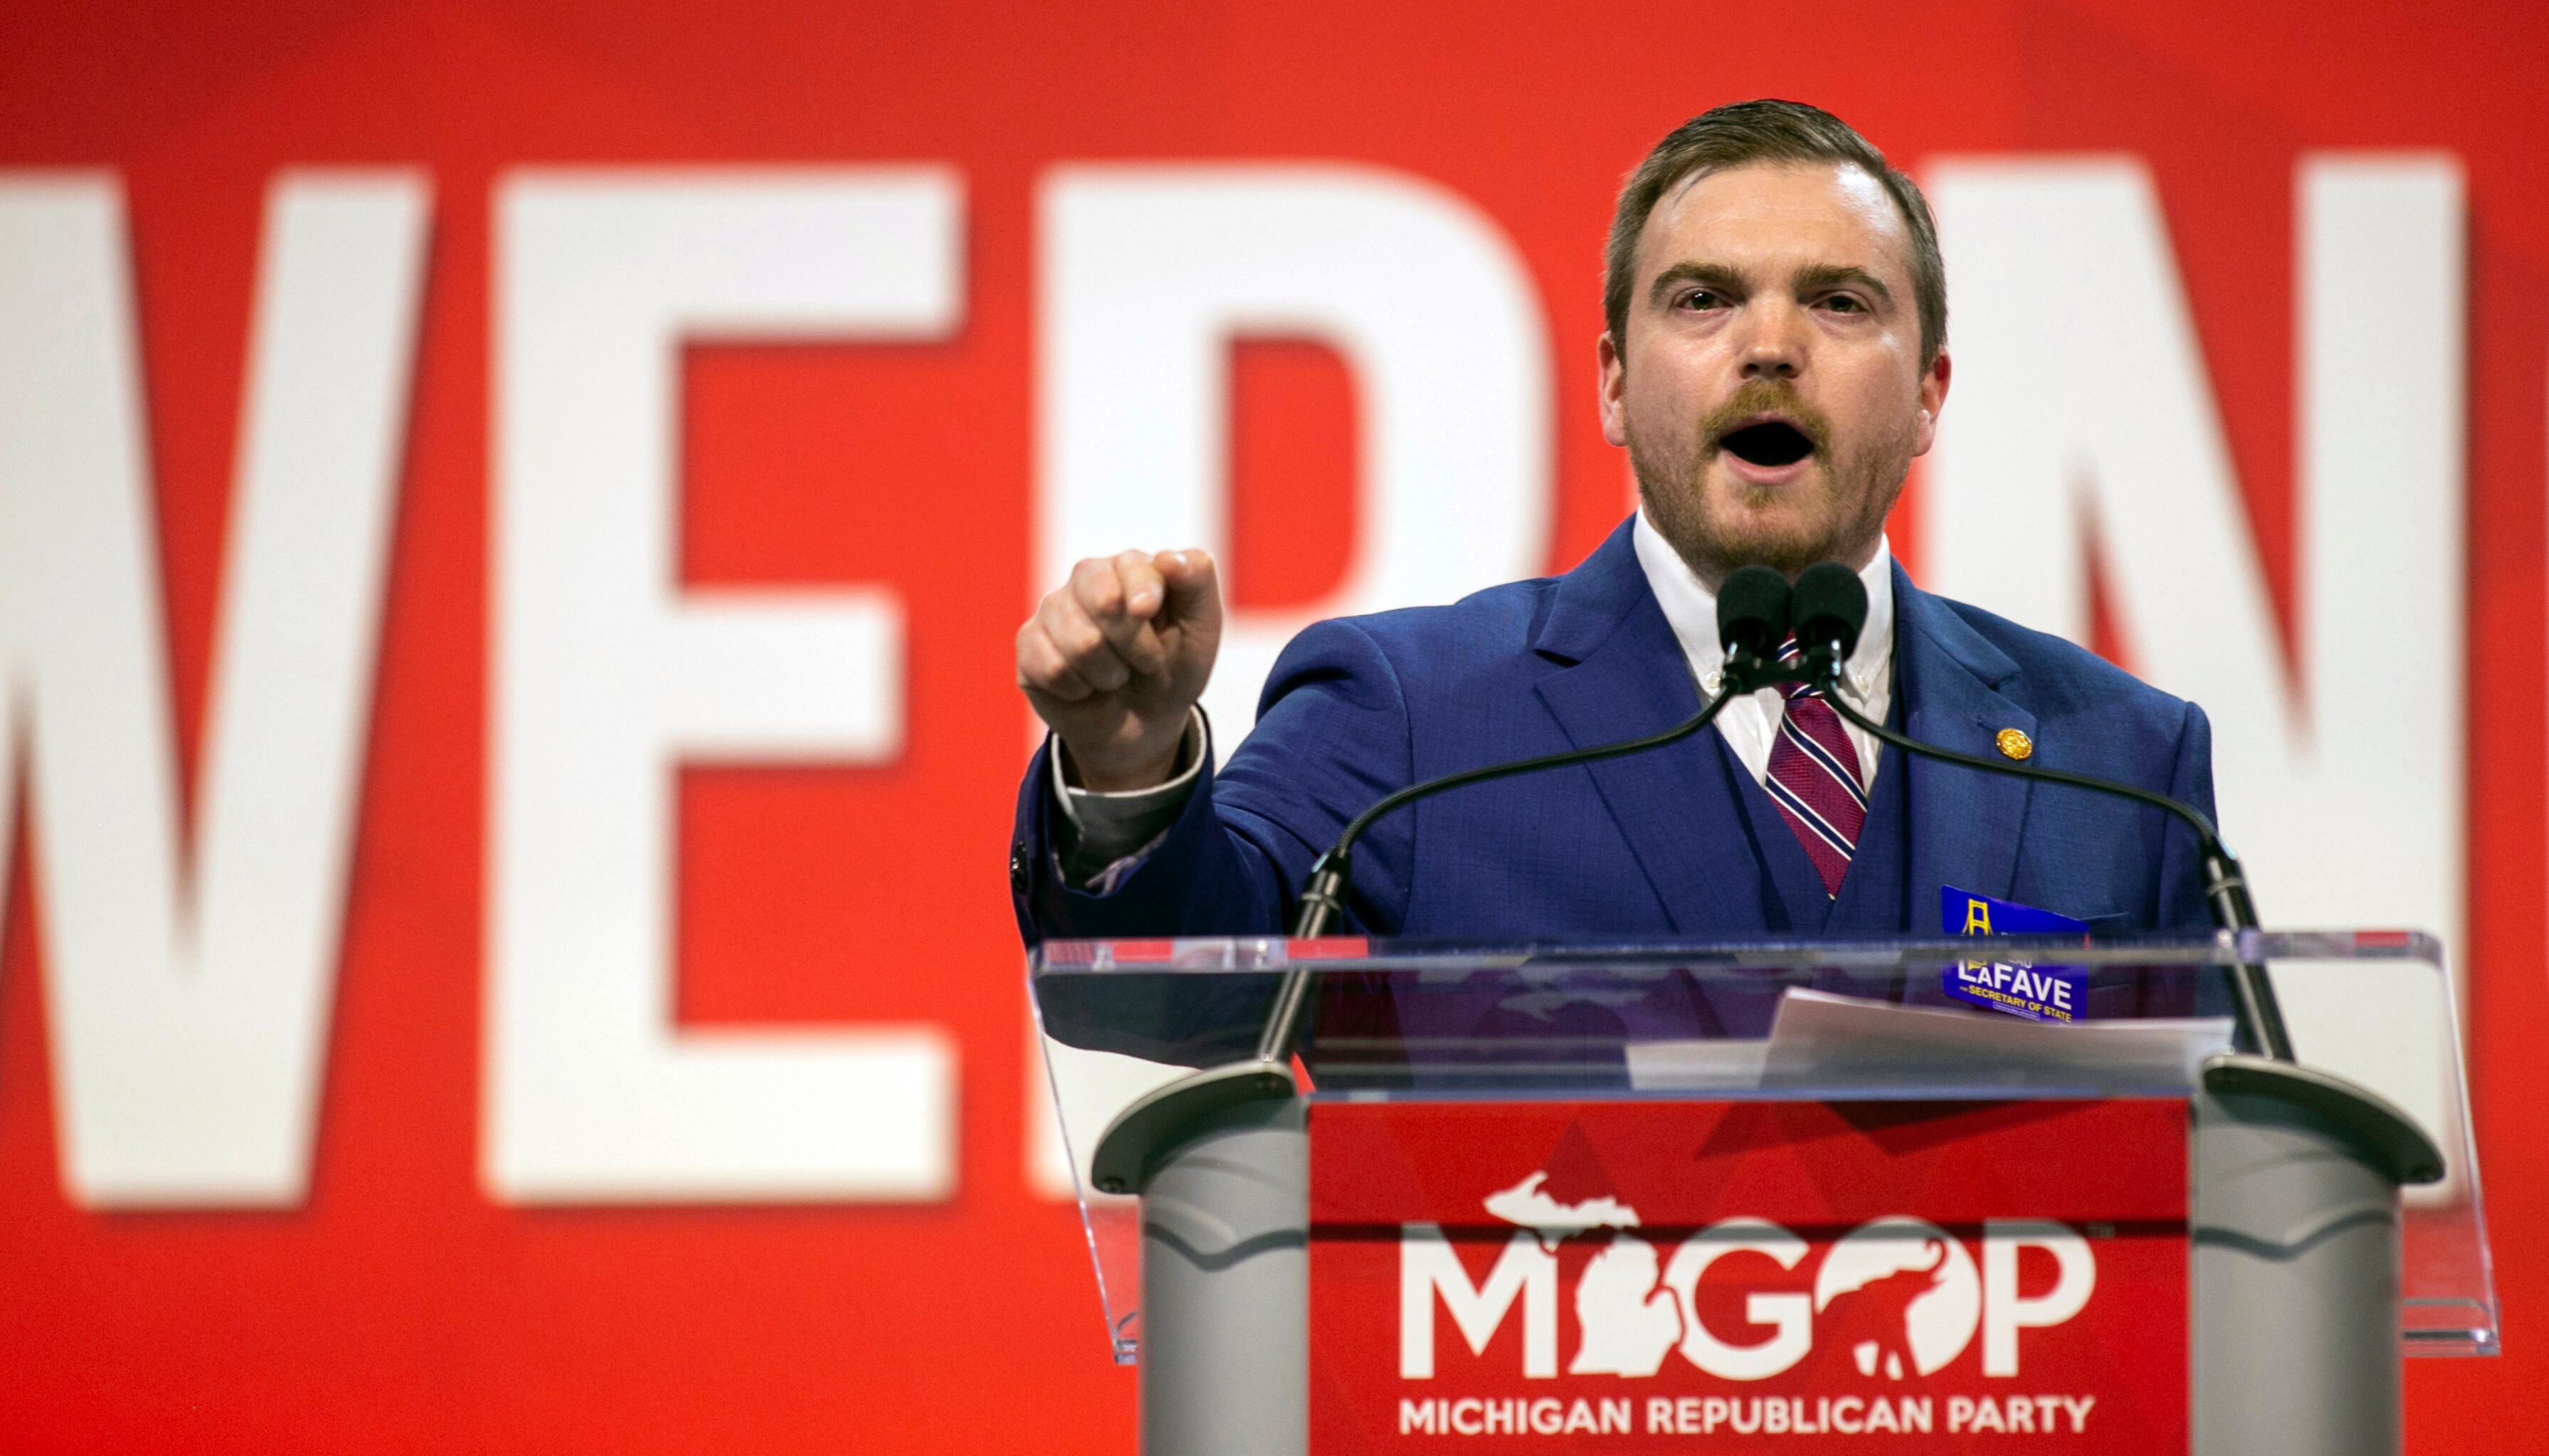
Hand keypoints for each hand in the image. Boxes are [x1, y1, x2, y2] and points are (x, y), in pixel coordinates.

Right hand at [1017, 549, 1221, 789]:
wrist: (1144, 724)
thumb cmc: (1173, 668)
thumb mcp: (1202, 629)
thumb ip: (1197, 582)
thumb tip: (1169, 557)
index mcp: (1129, 565)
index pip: (1131, 567)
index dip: (1146, 598)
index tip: (1150, 615)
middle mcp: (1087, 578)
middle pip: (1104, 603)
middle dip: (1135, 646)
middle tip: (1145, 661)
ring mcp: (1053, 610)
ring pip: (1082, 644)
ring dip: (1111, 675)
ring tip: (1116, 675)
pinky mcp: (1029, 644)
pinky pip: (1053, 669)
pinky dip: (1080, 690)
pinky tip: (1085, 687)